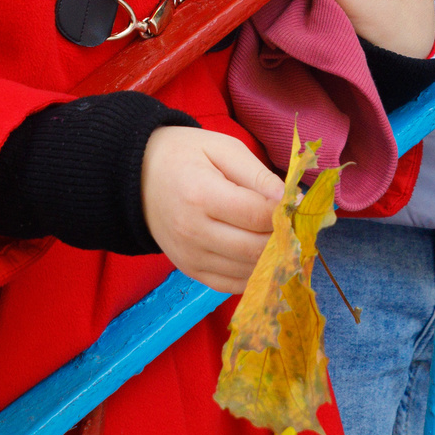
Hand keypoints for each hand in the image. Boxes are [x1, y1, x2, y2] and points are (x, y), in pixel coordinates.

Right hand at [142, 125, 284, 293]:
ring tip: (282, 238)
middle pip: (256, 248)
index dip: (286, 212)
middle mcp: (194, 232)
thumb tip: (292, 201)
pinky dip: (254, 275)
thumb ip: (259, 175)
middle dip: (284, 238)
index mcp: (202, 195)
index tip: (297, 204)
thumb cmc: (184, 155)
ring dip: (273, 258)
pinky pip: (232, 285)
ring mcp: (190, 256)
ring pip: (248, 271)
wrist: (136, 176)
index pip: (258, 215)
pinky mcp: (190, 270)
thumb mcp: (223, 148)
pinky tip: (263, 257)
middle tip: (295, 224)